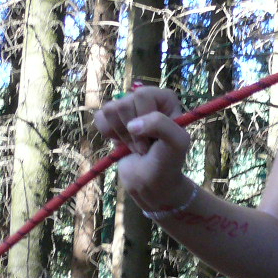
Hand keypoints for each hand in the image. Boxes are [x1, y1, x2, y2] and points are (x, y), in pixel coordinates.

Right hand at [95, 87, 197, 212]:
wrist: (150, 183)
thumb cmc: (168, 162)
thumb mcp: (177, 142)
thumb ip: (161, 124)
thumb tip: (132, 125)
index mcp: (164, 99)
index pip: (142, 94)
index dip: (144, 118)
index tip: (153, 138)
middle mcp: (146, 100)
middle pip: (124, 103)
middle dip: (132, 131)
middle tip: (144, 145)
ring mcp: (128, 110)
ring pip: (110, 109)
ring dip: (122, 135)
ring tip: (135, 145)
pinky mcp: (112, 121)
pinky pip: (99, 117)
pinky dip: (108, 134)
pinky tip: (121, 143)